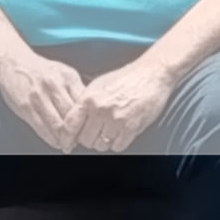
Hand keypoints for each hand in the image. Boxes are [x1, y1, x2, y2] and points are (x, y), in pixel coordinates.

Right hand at [0, 52, 85, 150]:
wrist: (14, 62)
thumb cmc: (42, 70)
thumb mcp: (65, 73)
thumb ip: (77, 88)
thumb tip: (91, 107)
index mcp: (69, 78)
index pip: (84, 103)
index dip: (90, 118)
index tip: (93, 128)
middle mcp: (55, 87)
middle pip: (72, 115)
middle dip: (79, 131)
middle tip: (83, 140)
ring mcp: (39, 97)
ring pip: (57, 124)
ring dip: (65, 138)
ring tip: (70, 144)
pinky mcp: (25, 107)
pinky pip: (41, 127)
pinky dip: (51, 138)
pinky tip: (56, 142)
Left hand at [62, 59, 177, 152]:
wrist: (153, 73)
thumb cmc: (128, 77)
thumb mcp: (99, 85)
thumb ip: (84, 103)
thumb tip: (73, 121)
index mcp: (89, 99)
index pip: (69, 126)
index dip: (66, 138)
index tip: (67, 144)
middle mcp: (101, 110)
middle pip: (85, 139)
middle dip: (89, 139)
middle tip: (96, 133)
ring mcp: (116, 119)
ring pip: (101, 145)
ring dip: (104, 141)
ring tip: (110, 130)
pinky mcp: (132, 127)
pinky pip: (118, 146)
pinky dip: (118, 143)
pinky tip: (121, 132)